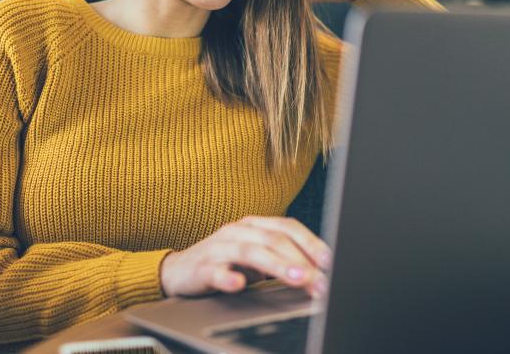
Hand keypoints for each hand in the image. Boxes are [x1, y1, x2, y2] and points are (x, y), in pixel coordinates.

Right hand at [159, 216, 331, 298]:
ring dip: (277, 265)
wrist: (179, 271)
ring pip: (250, 252)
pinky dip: (228, 277)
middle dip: (301, 260)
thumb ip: (283, 261)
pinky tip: (239, 285)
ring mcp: (218, 248)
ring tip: (297, 278)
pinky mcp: (201, 268)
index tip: (330, 261)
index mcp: (254, 226)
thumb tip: (320, 274)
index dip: (311, 242)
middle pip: (273, 239)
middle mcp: (237, 232)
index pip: (287, 227)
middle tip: (320, 280)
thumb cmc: (225, 264)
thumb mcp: (256, 260)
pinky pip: (215, 271)